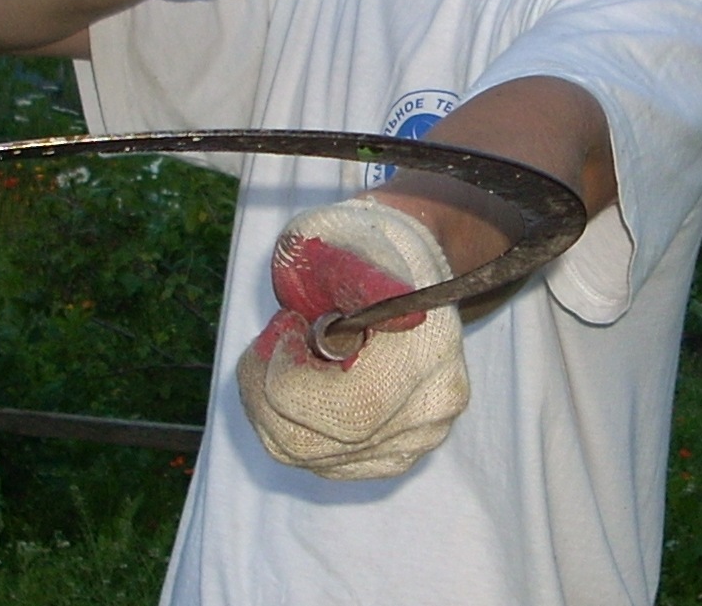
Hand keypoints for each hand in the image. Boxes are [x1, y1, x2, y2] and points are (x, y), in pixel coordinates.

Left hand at [237, 198, 468, 479]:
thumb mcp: (340, 240)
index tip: (284, 322)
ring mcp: (418, 437)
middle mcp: (433, 404)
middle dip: (268, 391)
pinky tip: (300, 379)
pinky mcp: (395, 454)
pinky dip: (288, 423)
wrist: (401, 266)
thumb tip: (360, 317)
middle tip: (273, 335)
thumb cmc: (360, 246)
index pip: (349, 409)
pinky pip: (319, 461)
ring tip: (289, 351)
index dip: (291, 377)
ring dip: (272, 406)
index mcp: (429, 349)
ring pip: (311, 457)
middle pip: (322, 442)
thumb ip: (344, 274)